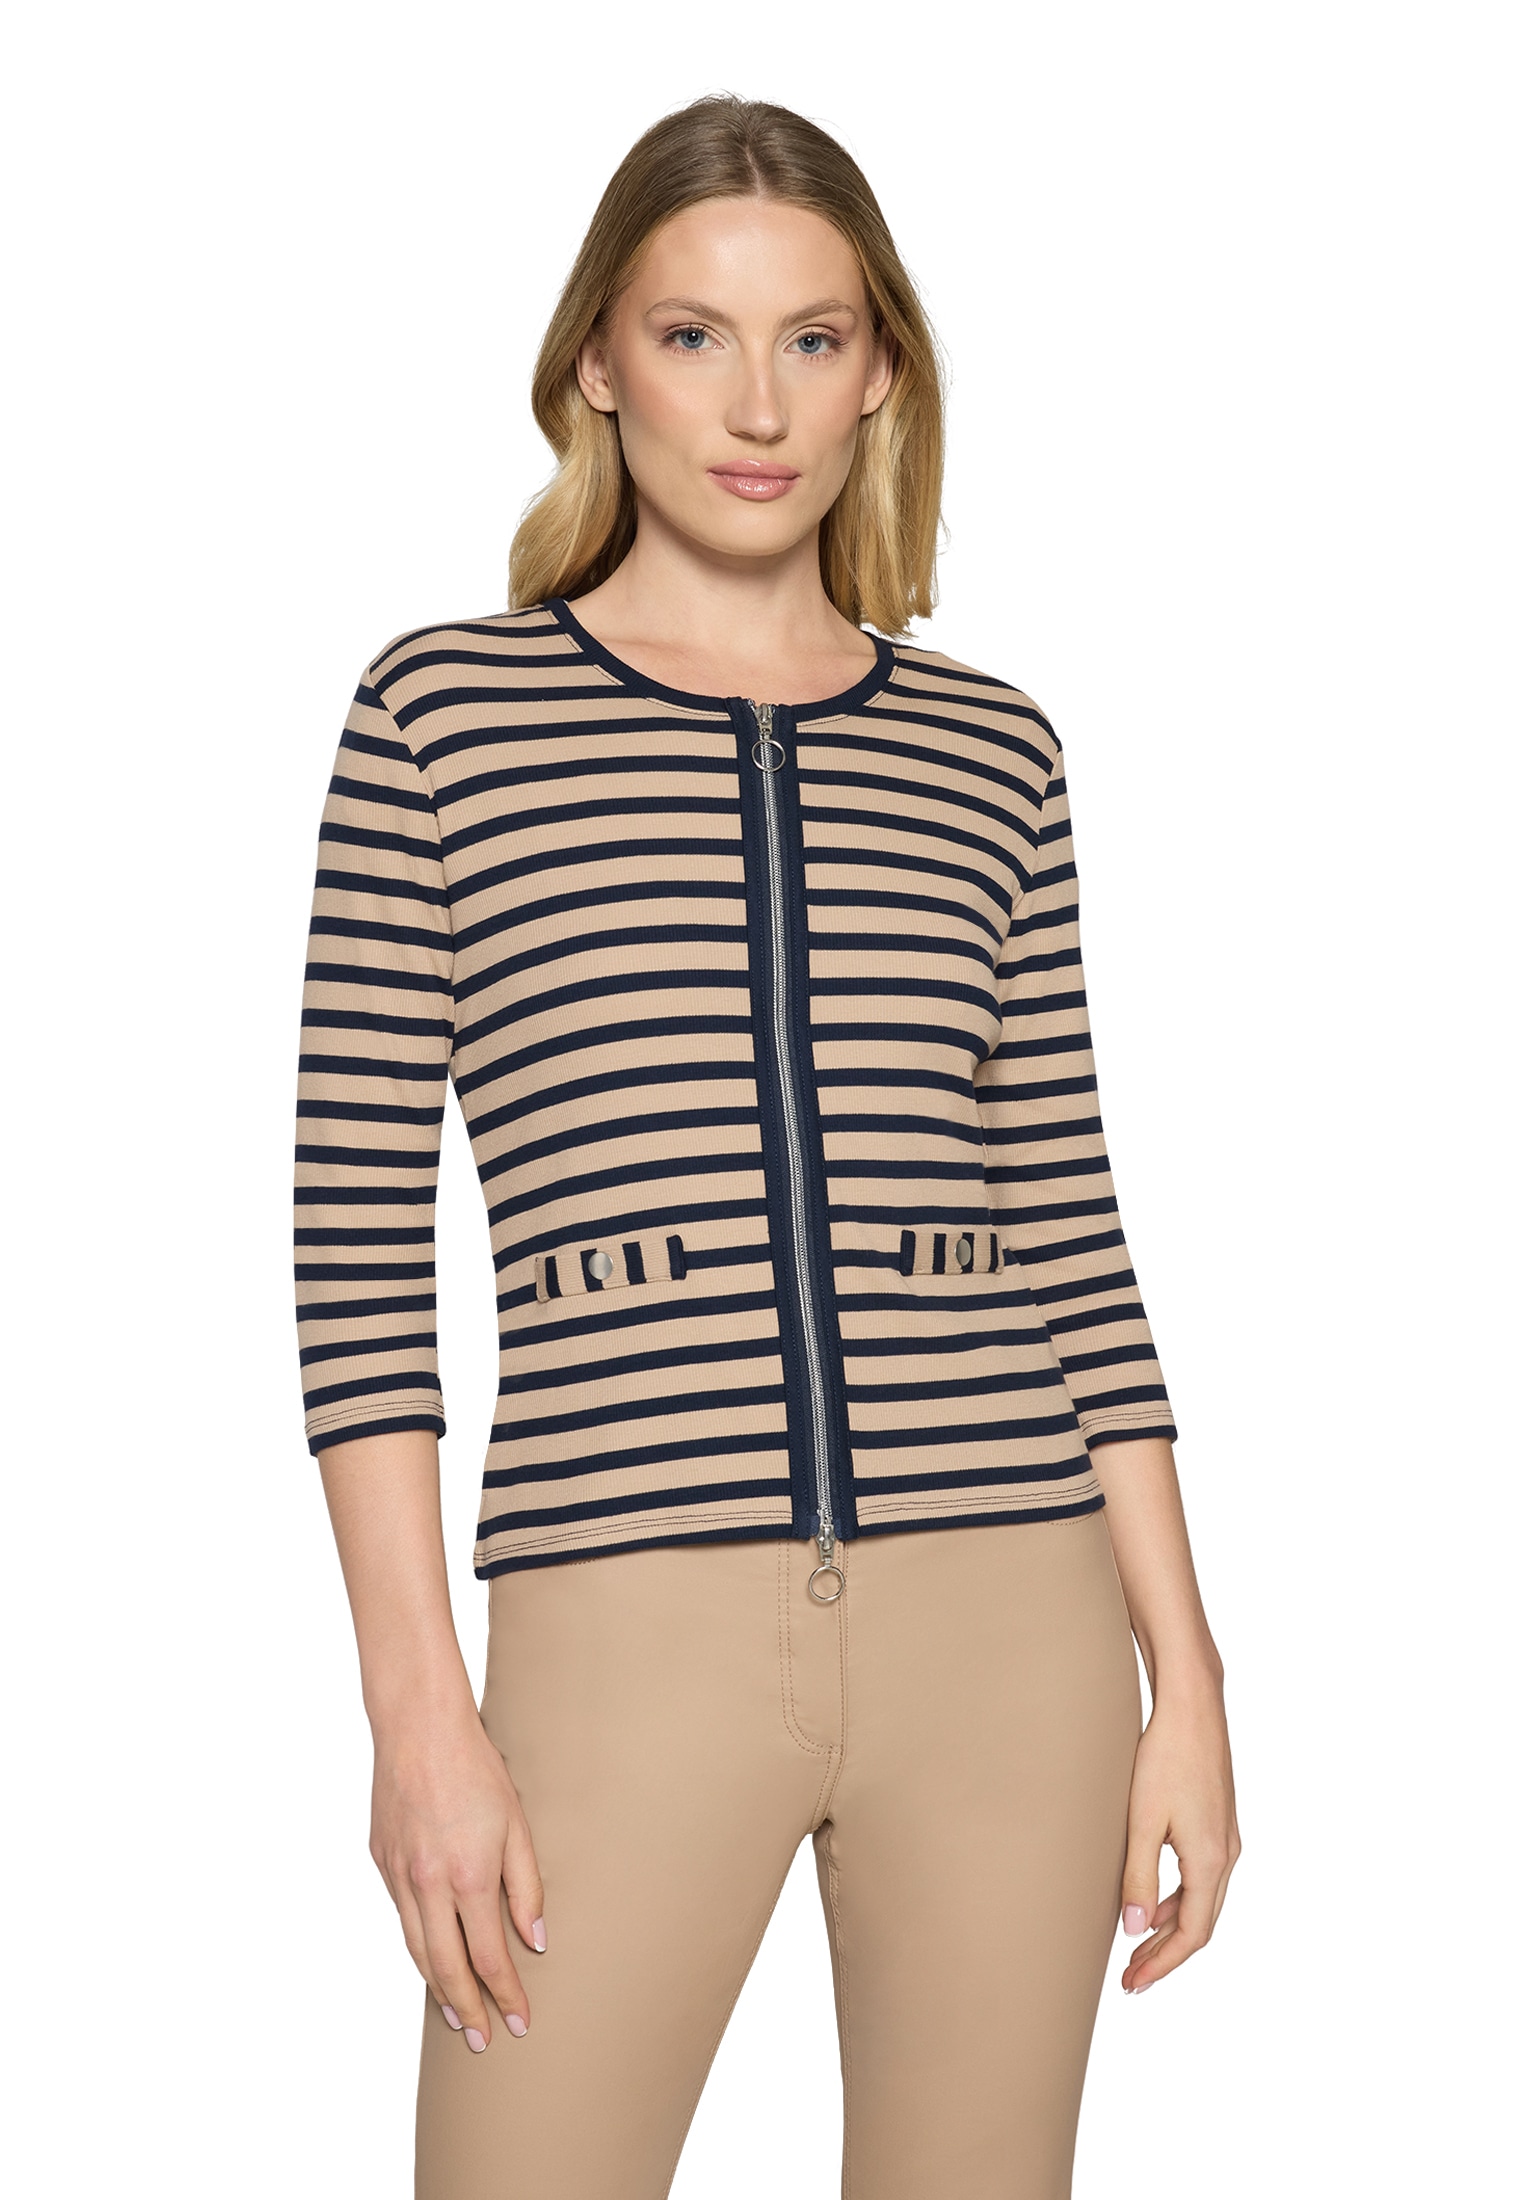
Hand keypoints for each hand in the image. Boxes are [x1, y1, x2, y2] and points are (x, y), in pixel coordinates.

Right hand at [369, 1701, 545, 2050]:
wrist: (418, 1727)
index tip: (519, 2022)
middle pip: (445, 1968)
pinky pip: (401, 1917)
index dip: (505, 1995)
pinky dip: (417, 1945)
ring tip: (455, 2015)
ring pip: (416, 1949)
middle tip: (481, 2040)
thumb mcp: (517, 1825)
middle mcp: (427, 1885)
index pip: (488, 1958)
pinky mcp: (380, 1861)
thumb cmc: (476, 1769)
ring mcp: (398, 1875)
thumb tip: (534, 1939)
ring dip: (436, 1988)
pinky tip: (431, 1956)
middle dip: (466, 2010)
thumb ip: (526, 1887)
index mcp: (468, 1876)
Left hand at [1119, 1681, 1238, 1992]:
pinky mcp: (1219, 1822)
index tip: (1132, 1984)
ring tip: (1137, 1946)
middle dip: (1166, 1954)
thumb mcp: (1141, 1821)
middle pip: (1200, 1924)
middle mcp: (1227, 1855)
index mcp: (1211, 1861)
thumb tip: (1134, 1931)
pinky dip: (1180, 1899)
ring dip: (1172, 1927)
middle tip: (1131, 1976)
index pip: (1191, 1934)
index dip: (1162, 1964)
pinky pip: (1203, 1877)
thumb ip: (1138, 1877)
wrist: (1193, 1706)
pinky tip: (1154, 1900)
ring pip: (1203, 1900)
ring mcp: (1227, 1838)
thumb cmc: (1164, 1757)